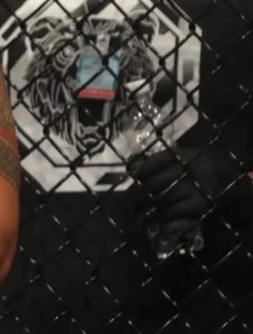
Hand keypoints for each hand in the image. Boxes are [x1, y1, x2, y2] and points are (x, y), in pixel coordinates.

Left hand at [130, 145, 252, 225]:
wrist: (249, 194)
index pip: (157, 160)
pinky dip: (164, 217)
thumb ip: (177, 162)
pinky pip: (175, 211)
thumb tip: (142, 170)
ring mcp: (197, 186)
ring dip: (148, 208)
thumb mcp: (201, 161)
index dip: (142, 171)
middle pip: (156, 181)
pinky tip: (160, 221)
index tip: (135, 180)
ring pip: (162, 197)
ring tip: (140, 215)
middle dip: (140, 194)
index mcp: (190, 155)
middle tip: (133, 203)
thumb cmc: (222, 177)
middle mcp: (192, 168)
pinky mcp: (203, 205)